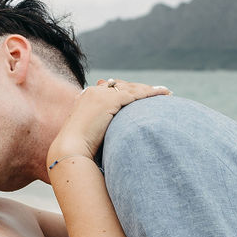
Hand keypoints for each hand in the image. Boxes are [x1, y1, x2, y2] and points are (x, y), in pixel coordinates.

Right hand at [47, 79, 169, 165]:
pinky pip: (135, 94)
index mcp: (87, 97)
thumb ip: (101, 127)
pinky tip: (163, 95)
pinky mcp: (110, 100)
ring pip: (131, 88)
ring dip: (150, 90)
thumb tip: (113, 135)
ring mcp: (101, 94)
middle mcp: (94, 92)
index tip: (141, 95)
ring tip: (166, 93)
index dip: (128, 91)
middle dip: (141, 89)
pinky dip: (151, 94)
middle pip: (123, 86)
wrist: (71, 150)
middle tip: (158, 92)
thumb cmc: (79, 150)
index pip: (111, 89)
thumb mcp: (90, 134)